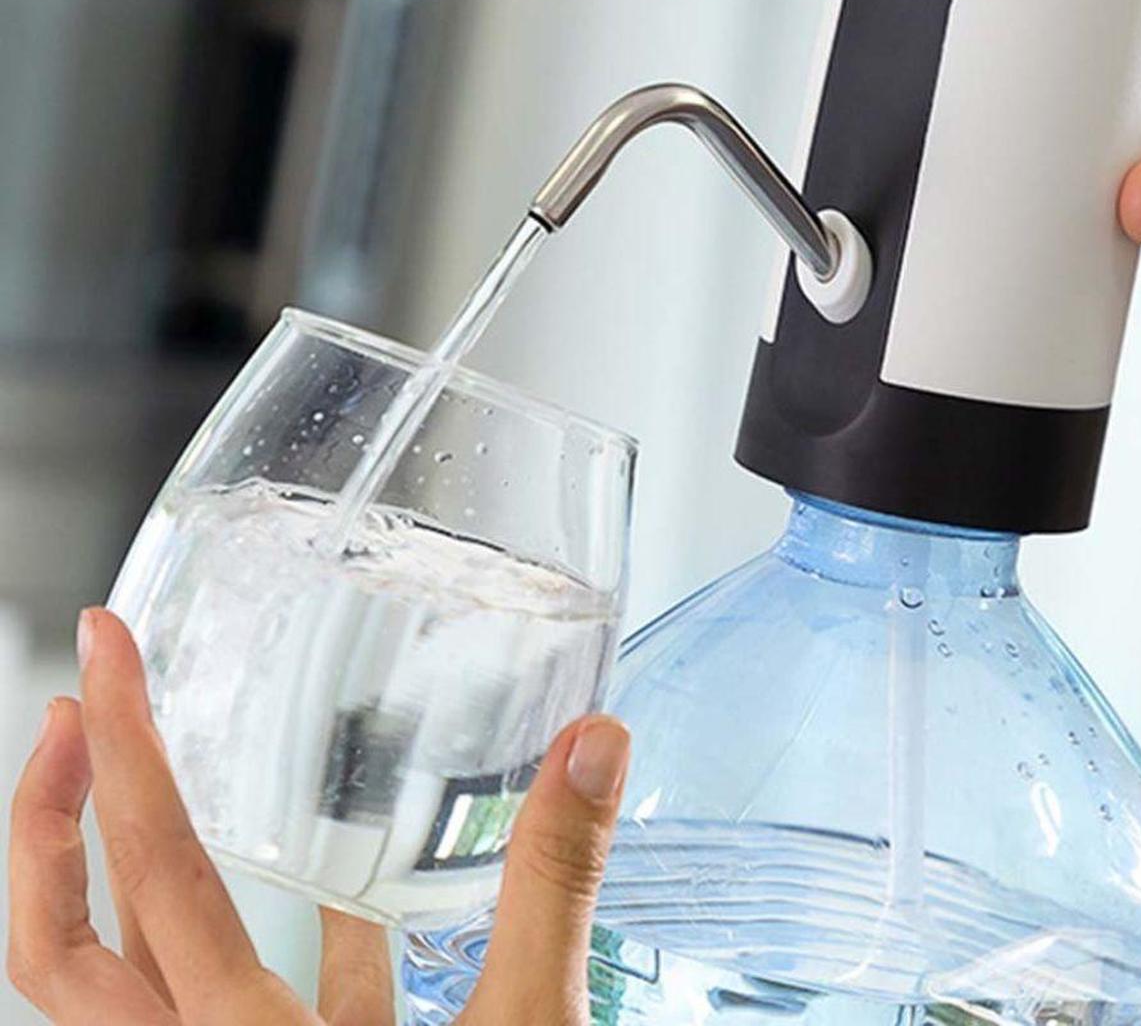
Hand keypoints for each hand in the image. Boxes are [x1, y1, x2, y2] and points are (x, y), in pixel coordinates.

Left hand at [8, 608, 630, 1023]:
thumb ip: (552, 888)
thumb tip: (589, 746)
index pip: (150, 868)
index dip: (116, 749)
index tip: (105, 649)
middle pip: (64, 947)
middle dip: (50, 821)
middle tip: (71, 708)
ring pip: (121, 987)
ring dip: (119, 882)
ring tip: (149, 777)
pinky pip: (240, 1008)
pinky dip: (258, 938)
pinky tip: (335, 894)